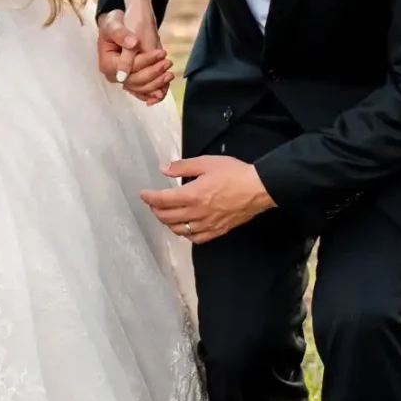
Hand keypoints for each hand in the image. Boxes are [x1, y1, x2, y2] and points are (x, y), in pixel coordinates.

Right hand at [96, 9, 172, 103]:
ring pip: (141, 88)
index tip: (161, 52)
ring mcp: (124, 78)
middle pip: (135, 81)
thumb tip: (132, 45)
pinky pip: (143, 90)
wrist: (120, 23)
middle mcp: (115, 75)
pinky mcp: (133, 78)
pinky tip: (164, 91)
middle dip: (153, 73)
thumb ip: (122, 36)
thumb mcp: (115, 25)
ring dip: (156, 83)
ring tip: (169, 74)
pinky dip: (154, 92)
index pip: (129, 68)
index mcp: (107, 64)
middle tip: (168, 62)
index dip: (146, 62)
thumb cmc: (115, 23)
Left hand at [140, 155, 275, 244]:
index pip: (163, 200)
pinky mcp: (217, 231)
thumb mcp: (206, 162)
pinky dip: (185, 234)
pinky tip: (184, 228)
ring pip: (179, 230)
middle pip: (167, 217)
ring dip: (168, 223)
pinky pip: (196, 238)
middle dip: (155, 210)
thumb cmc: (232, 172)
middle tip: (152, 203)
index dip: (149, 198)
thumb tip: (163, 169)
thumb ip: (182, 167)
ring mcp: (207, 225)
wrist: (258, 188)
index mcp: (192, 195)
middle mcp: (196, 213)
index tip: (142, 194)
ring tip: (165, 214)